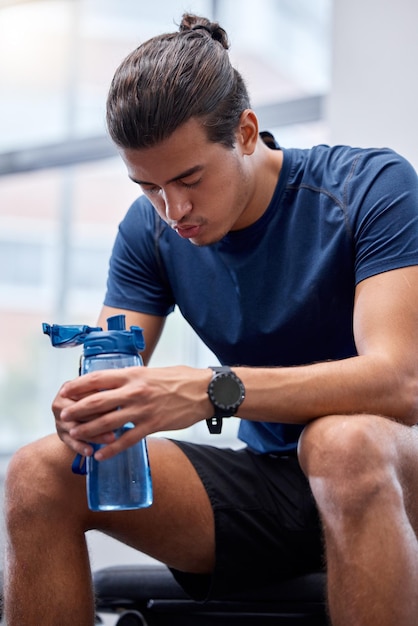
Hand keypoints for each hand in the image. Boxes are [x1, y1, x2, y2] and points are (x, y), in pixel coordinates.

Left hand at [53, 365, 211, 458]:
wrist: (204, 391)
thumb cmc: (179, 379)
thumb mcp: (151, 371)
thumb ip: (132, 378)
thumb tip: (114, 385)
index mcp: (133, 374)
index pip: (97, 379)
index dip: (78, 386)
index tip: (66, 392)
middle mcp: (134, 391)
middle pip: (97, 402)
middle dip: (77, 411)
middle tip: (64, 417)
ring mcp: (143, 409)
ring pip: (107, 422)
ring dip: (88, 431)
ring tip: (75, 436)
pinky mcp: (153, 425)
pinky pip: (127, 440)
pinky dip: (111, 449)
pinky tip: (100, 456)